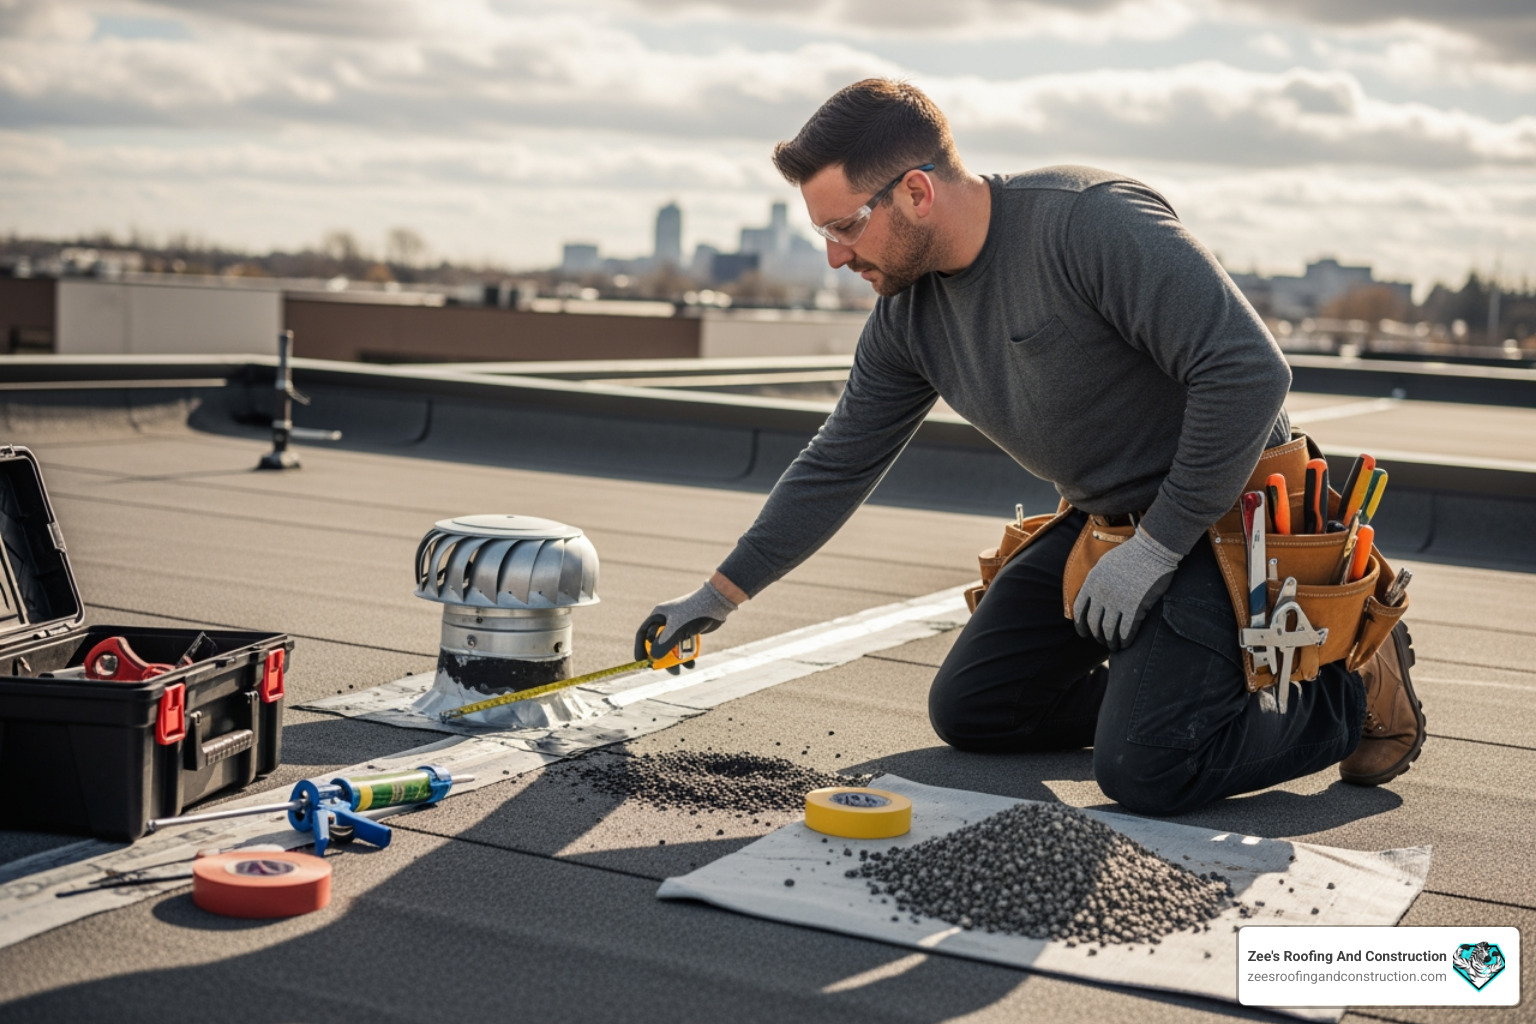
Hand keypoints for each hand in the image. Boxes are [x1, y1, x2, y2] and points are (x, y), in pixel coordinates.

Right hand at [635, 580, 738, 673]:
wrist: (716, 604)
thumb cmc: (694, 614)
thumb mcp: (677, 630)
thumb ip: (664, 644)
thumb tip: (653, 658)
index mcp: (659, 615)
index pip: (643, 633)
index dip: (640, 647)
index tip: (641, 661)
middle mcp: (666, 620)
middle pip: (658, 642)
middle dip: (661, 658)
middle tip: (663, 670)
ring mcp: (678, 626)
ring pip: (671, 646)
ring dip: (675, 659)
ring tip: (680, 671)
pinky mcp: (689, 630)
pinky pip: (683, 645)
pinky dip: (686, 655)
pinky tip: (691, 664)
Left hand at [1072, 529, 1180, 650]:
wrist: (1152, 549)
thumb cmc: (1130, 555)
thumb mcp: (1104, 564)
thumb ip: (1095, 581)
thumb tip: (1089, 596)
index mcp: (1091, 583)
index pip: (1080, 611)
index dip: (1081, 626)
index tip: (1084, 634)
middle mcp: (1101, 594)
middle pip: (1094, 624)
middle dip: (1098, 636)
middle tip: (1103, 641)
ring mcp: (1118, 601)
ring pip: (1109, 631)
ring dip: (1111, 642)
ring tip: (1115, 647)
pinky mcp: (1135, 607)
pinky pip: (1126, 631)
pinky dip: (1125, 640)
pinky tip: (1127, 643)